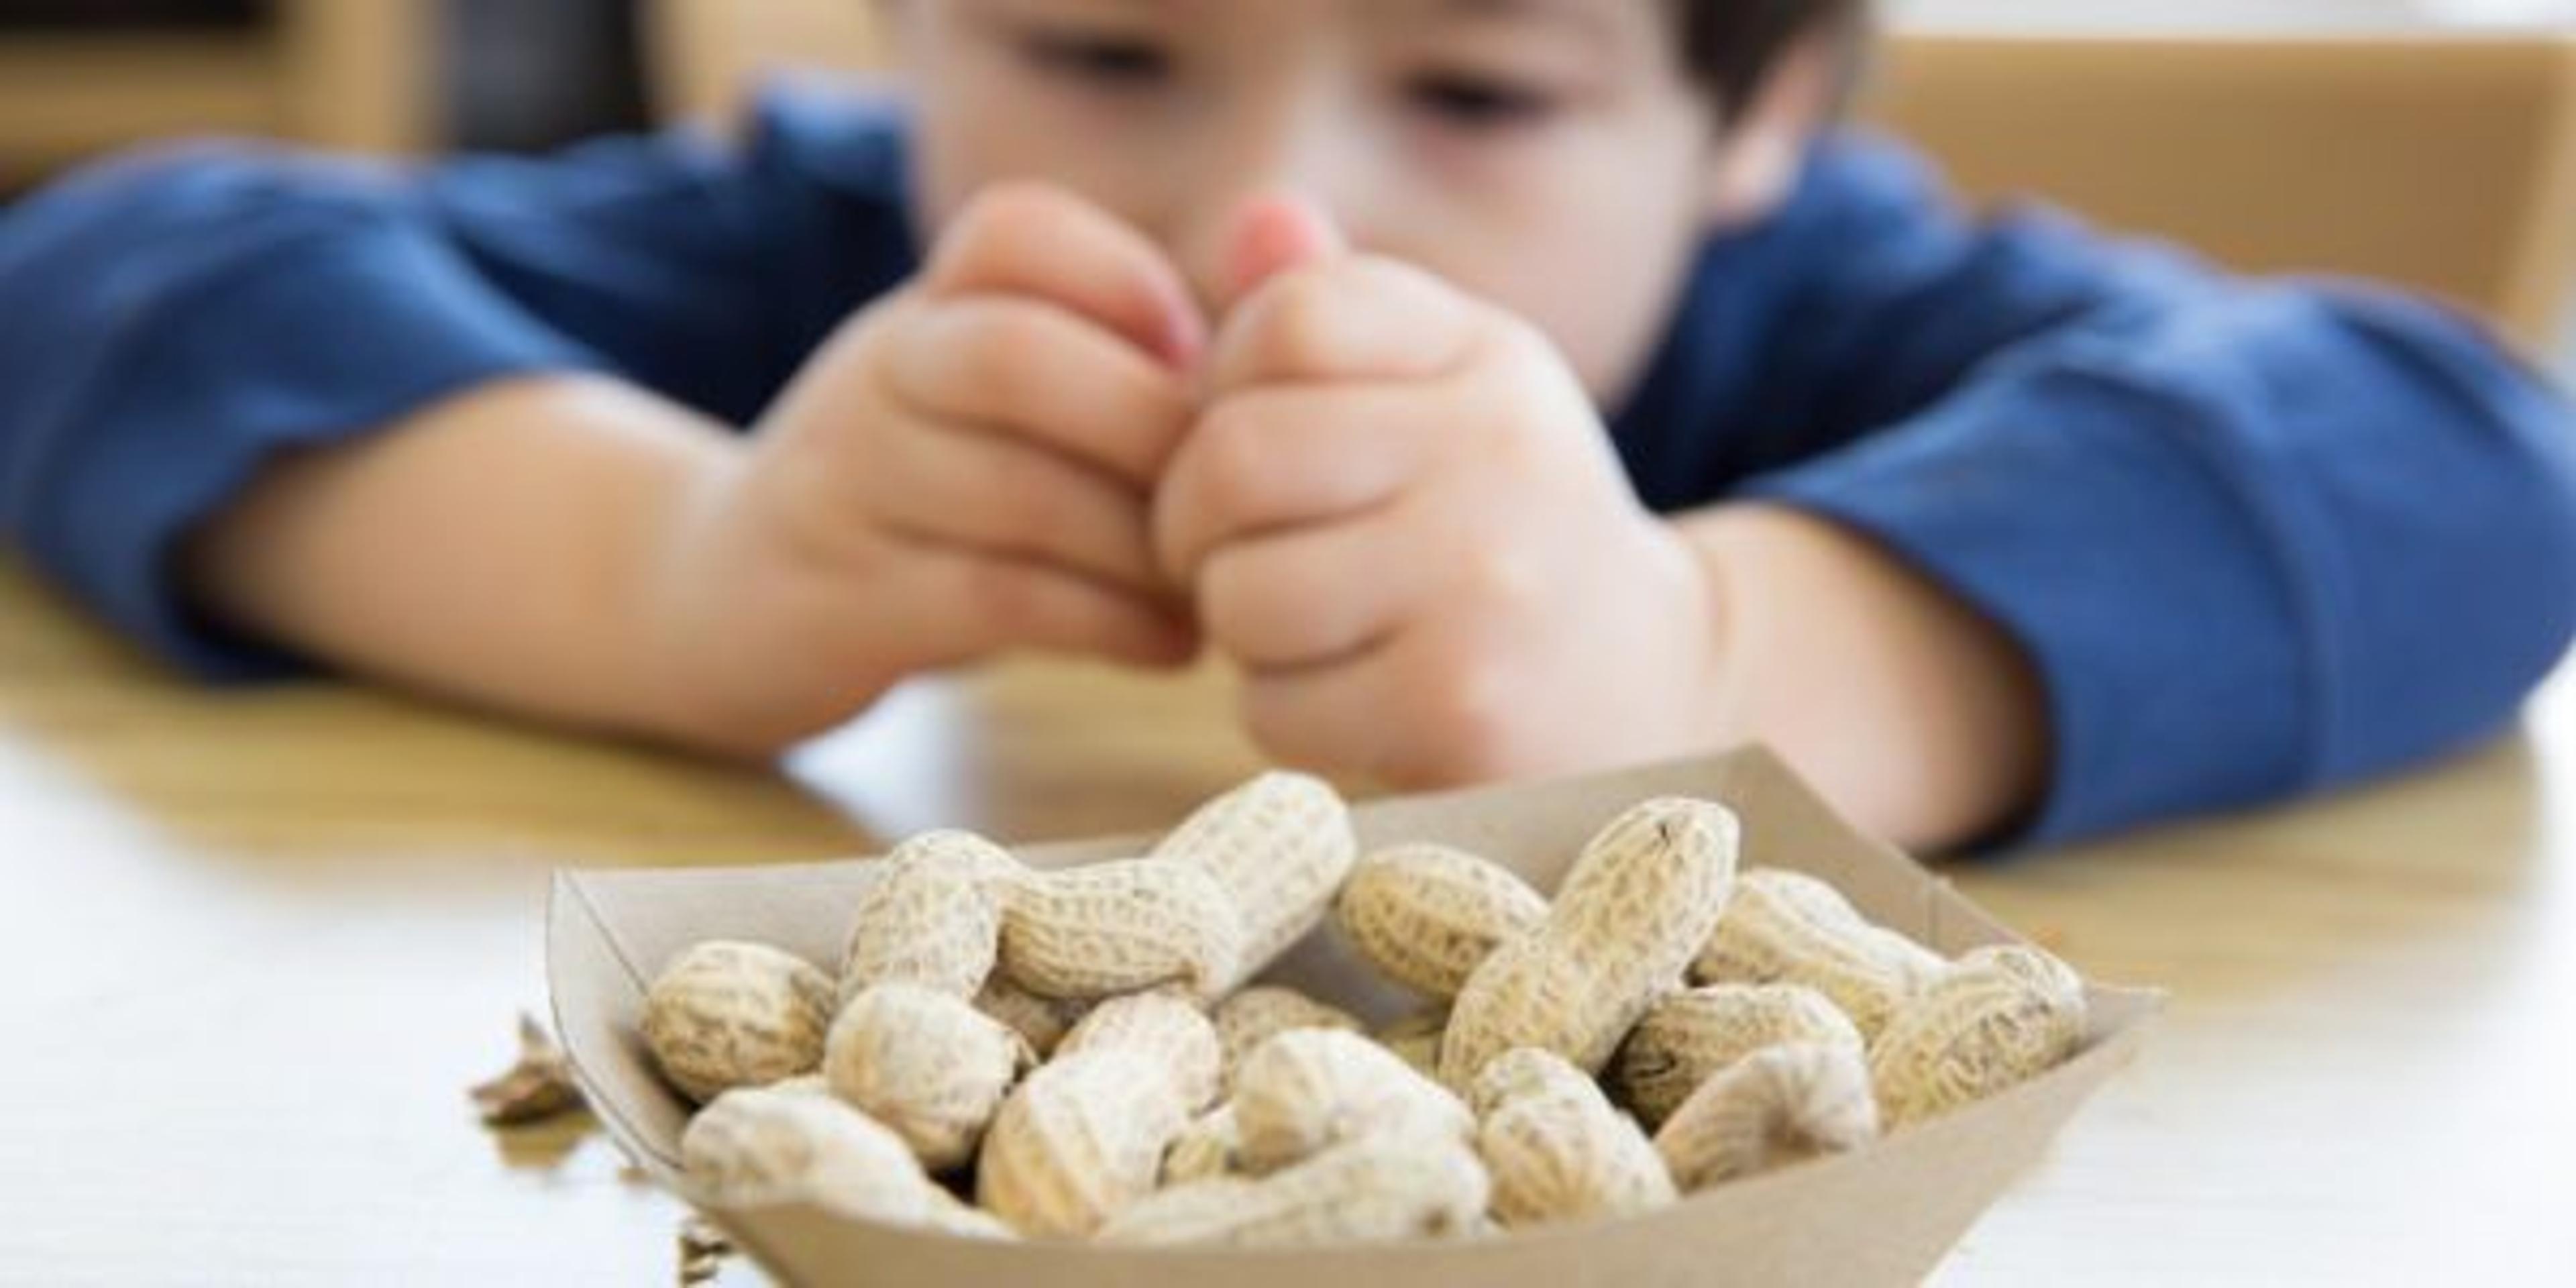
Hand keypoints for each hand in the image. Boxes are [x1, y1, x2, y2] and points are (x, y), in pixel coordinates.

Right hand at [644, 183, 1209, 752]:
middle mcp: (877, 376)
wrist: (724, 597)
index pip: (1013, 231)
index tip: (1198, 361)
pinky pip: (995, 598)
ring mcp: (847, 488)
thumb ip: (1110, 358)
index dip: (1126, 283)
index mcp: (925, 307)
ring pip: (1016, 494)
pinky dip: (1107, 623)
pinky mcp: (843, 601)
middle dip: (1151, 429)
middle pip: (1013, 357)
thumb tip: (1283, 342)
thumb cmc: (923, 496)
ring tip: (1216, 586)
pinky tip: (1169, 646)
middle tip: (1235, 498)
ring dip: (1145, 548)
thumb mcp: (986, 397)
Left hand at [1154, 199, 1727, 784]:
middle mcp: (1498, 450)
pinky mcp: (1460, 705)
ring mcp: (1486, 581)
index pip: (1287, 318)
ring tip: (1306, 628)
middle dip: (1194, 524)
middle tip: (1228, 556)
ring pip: (1241, 592)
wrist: (1648, 687)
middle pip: (1236, 456)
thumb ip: (1341, 311)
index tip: (1256, 446)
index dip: (1223, 390)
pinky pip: (1274, 705)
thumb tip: (1254, 218)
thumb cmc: (1501, 530)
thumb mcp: (1448, 394)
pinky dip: (1285, 715)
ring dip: (1239, 629)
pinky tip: (1352, 701)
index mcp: (1487, 355)